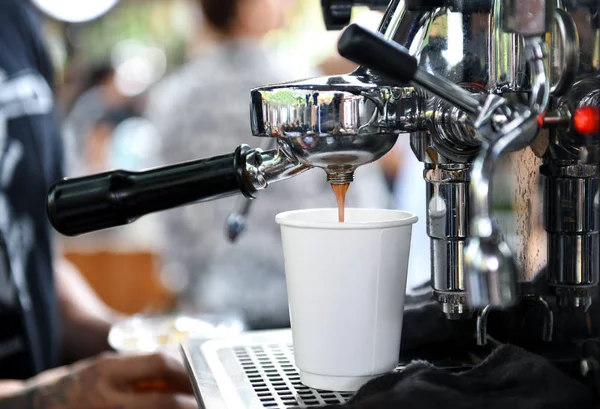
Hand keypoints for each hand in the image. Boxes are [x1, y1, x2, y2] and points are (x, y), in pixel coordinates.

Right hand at [21, 352, 196, 408]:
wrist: (33, 408)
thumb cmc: (74, 385)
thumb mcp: (104, 367)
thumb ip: (138, 369)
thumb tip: (179, 368)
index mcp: (108, 372)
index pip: (160, 364)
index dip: (186, 370)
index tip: (201, 375)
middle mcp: (108, 399)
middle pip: (165, 402)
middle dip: (192, 402)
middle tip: (209, 400)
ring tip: (196, 408)